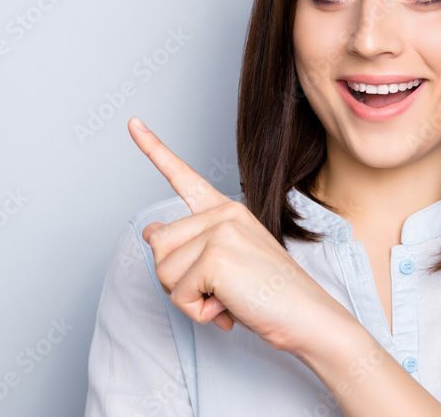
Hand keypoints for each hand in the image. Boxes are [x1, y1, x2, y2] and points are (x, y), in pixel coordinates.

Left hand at [127, 116, 351, 353]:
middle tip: (217, 290)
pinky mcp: (216, 257)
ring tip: (226, 297)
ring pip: (163, 270)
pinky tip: (228, 307)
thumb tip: (149, 230)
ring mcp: (219, 231)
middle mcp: (222, 213)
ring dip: (189, 298)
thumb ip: (187, 245)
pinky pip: (178, 294)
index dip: (153, 149)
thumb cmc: (267, 296)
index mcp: (225, 211)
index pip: (183, 176)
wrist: (307, 318)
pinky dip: (198, 312)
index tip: (133, 123)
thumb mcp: (222, 265)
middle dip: (177, 279)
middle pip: (158, 245)